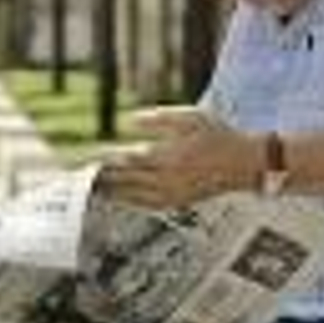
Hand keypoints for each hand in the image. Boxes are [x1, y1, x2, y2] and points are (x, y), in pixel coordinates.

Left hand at [99, 107, 262, 208]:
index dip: (103, 159)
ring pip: (131, 196)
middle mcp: (165, 179)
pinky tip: (118, 198)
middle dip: (101, 177)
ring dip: (111, 191)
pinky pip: (146, 205)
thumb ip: (158, 119)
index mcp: (166, 156)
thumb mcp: (189, 117)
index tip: (86, 157)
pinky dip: (129, 201)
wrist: (245, 163)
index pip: (124, 160)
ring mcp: (171, 193)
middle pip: (124, 180)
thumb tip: (130, 120)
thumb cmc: (218, 135)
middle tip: (78, 176)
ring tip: (91, 187)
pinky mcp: (178, 202)